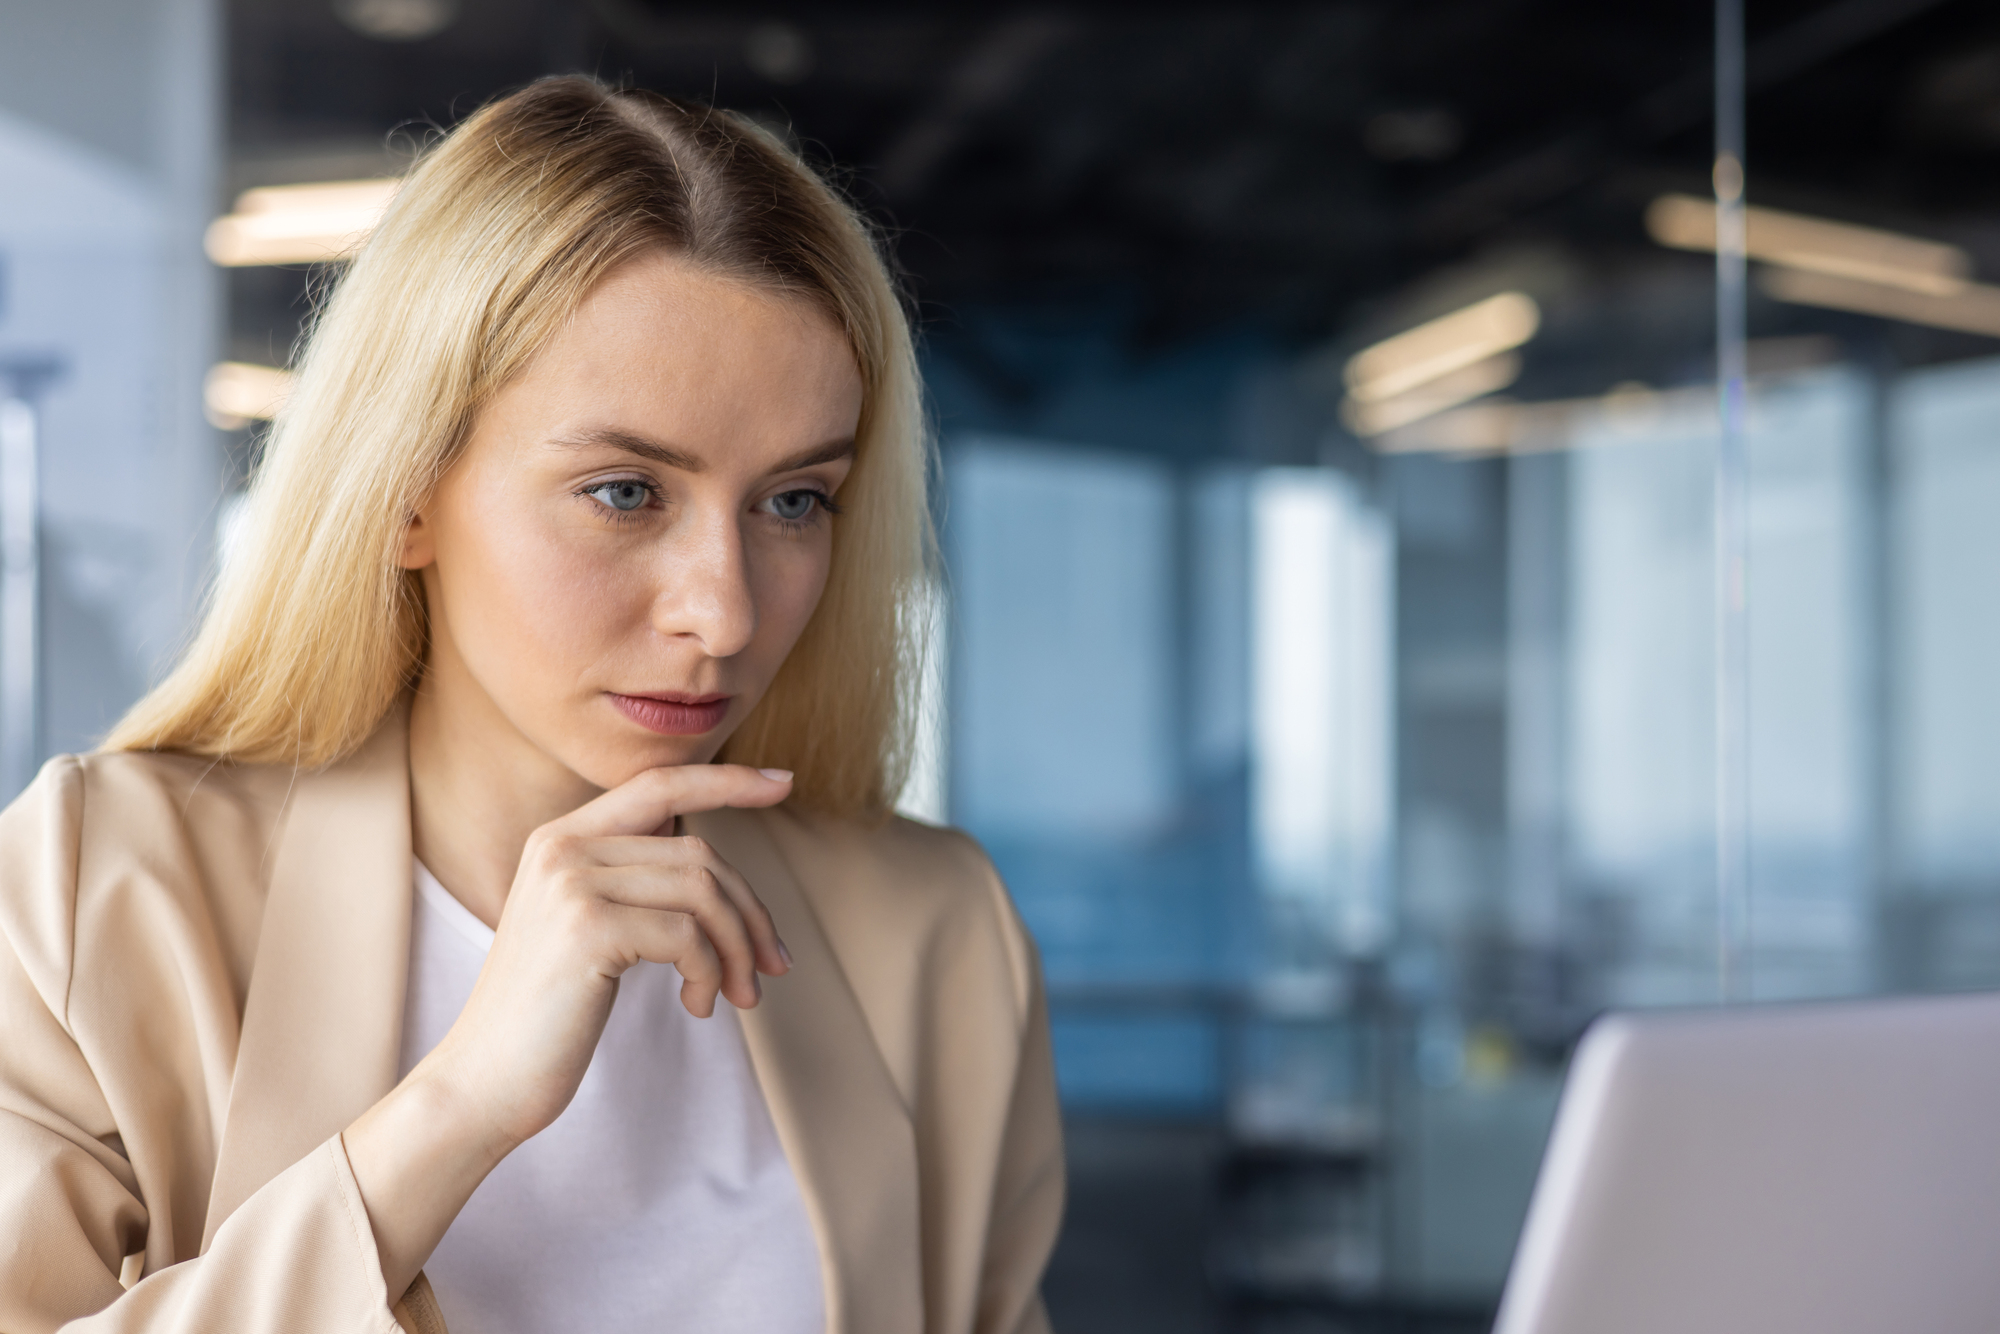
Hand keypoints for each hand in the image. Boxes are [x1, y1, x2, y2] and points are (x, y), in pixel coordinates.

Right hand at [417, 763, 793, 1149]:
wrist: (481, 1082)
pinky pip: (689, 936)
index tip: (783, 780)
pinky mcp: (587, 927)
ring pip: (704, 891)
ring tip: (740, 994)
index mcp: (560, 838)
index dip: (726, 779)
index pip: (658, 784)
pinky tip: (697, 1006)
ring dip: (738, 948)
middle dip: (750, 911)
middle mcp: (562, 846)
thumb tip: (715, 870)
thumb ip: (632, 883)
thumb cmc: (547, 1017)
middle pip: (699, 852)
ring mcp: (571, 882)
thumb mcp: (586, 929)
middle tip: (773, 965)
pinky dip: (710, 973)